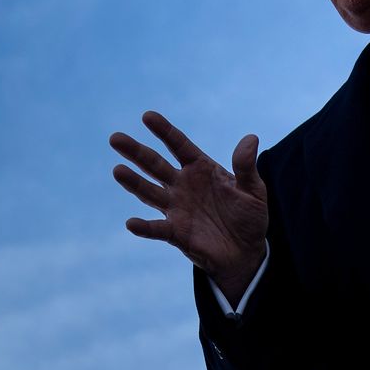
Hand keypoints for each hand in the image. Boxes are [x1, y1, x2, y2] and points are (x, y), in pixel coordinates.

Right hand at [111, 111, 268, 300]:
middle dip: (136, 152)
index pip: (179, 145)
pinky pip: (157, 229)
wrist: (245, 252)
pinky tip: (131, 223)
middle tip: (115, 139)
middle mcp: (183, 185)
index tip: (147, 116)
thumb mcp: (253, 191)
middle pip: (155, 165)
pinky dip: (144, 227)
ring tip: (118, 171)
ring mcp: (176, 208)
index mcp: (201, 169)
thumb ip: (246, 167)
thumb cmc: (249, 217)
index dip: (164, 131)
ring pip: (149, 192)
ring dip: (134, 183)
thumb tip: (251, 139)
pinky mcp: (176, 233)